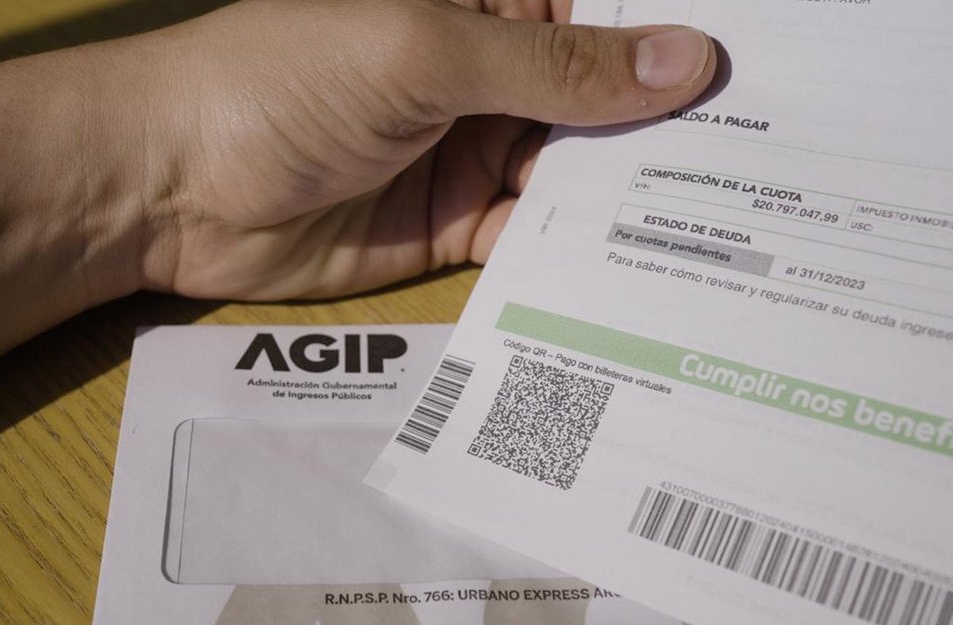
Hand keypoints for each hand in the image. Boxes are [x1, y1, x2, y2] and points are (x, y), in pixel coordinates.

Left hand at [121, 0, 716, 298]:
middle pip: (599, 94)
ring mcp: (470, 149)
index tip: (773, 65)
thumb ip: (553, 67)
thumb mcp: (426, 51)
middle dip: (671, 123)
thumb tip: (687, 61)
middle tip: (781, 158)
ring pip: (575, 170)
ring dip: (636, 193)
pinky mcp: (450, 226)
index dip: (672, 33)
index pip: (595, 12)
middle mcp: (486, 71)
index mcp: (482, 0)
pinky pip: (530, 237)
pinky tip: (644, 268)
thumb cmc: (285, 79)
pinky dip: (577, 250)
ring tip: (739, 220)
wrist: (171, 186)